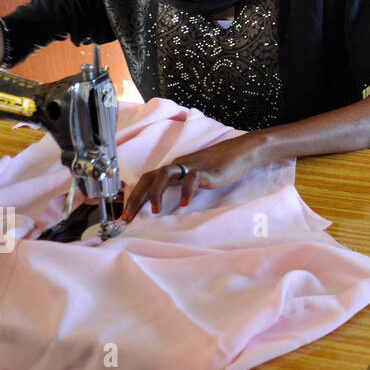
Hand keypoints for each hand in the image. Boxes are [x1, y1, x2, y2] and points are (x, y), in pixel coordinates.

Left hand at [120, 132, 266, 222]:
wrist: (243, 151)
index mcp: (175, 168)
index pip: (148, 180)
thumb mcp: (197, 176)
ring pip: (164, 174)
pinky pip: (192, 179)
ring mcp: (192, 166)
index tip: (126, 216)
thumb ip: (183, 185)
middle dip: (136, 197)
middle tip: (128, 217)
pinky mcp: (206, 170)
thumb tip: (169, 205)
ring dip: (156, 193)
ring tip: (155, 211)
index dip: (134, 196)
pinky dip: (185, 191)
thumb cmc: (221, 165)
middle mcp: (179, 165)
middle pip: (149, 177)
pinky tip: (184, 204)